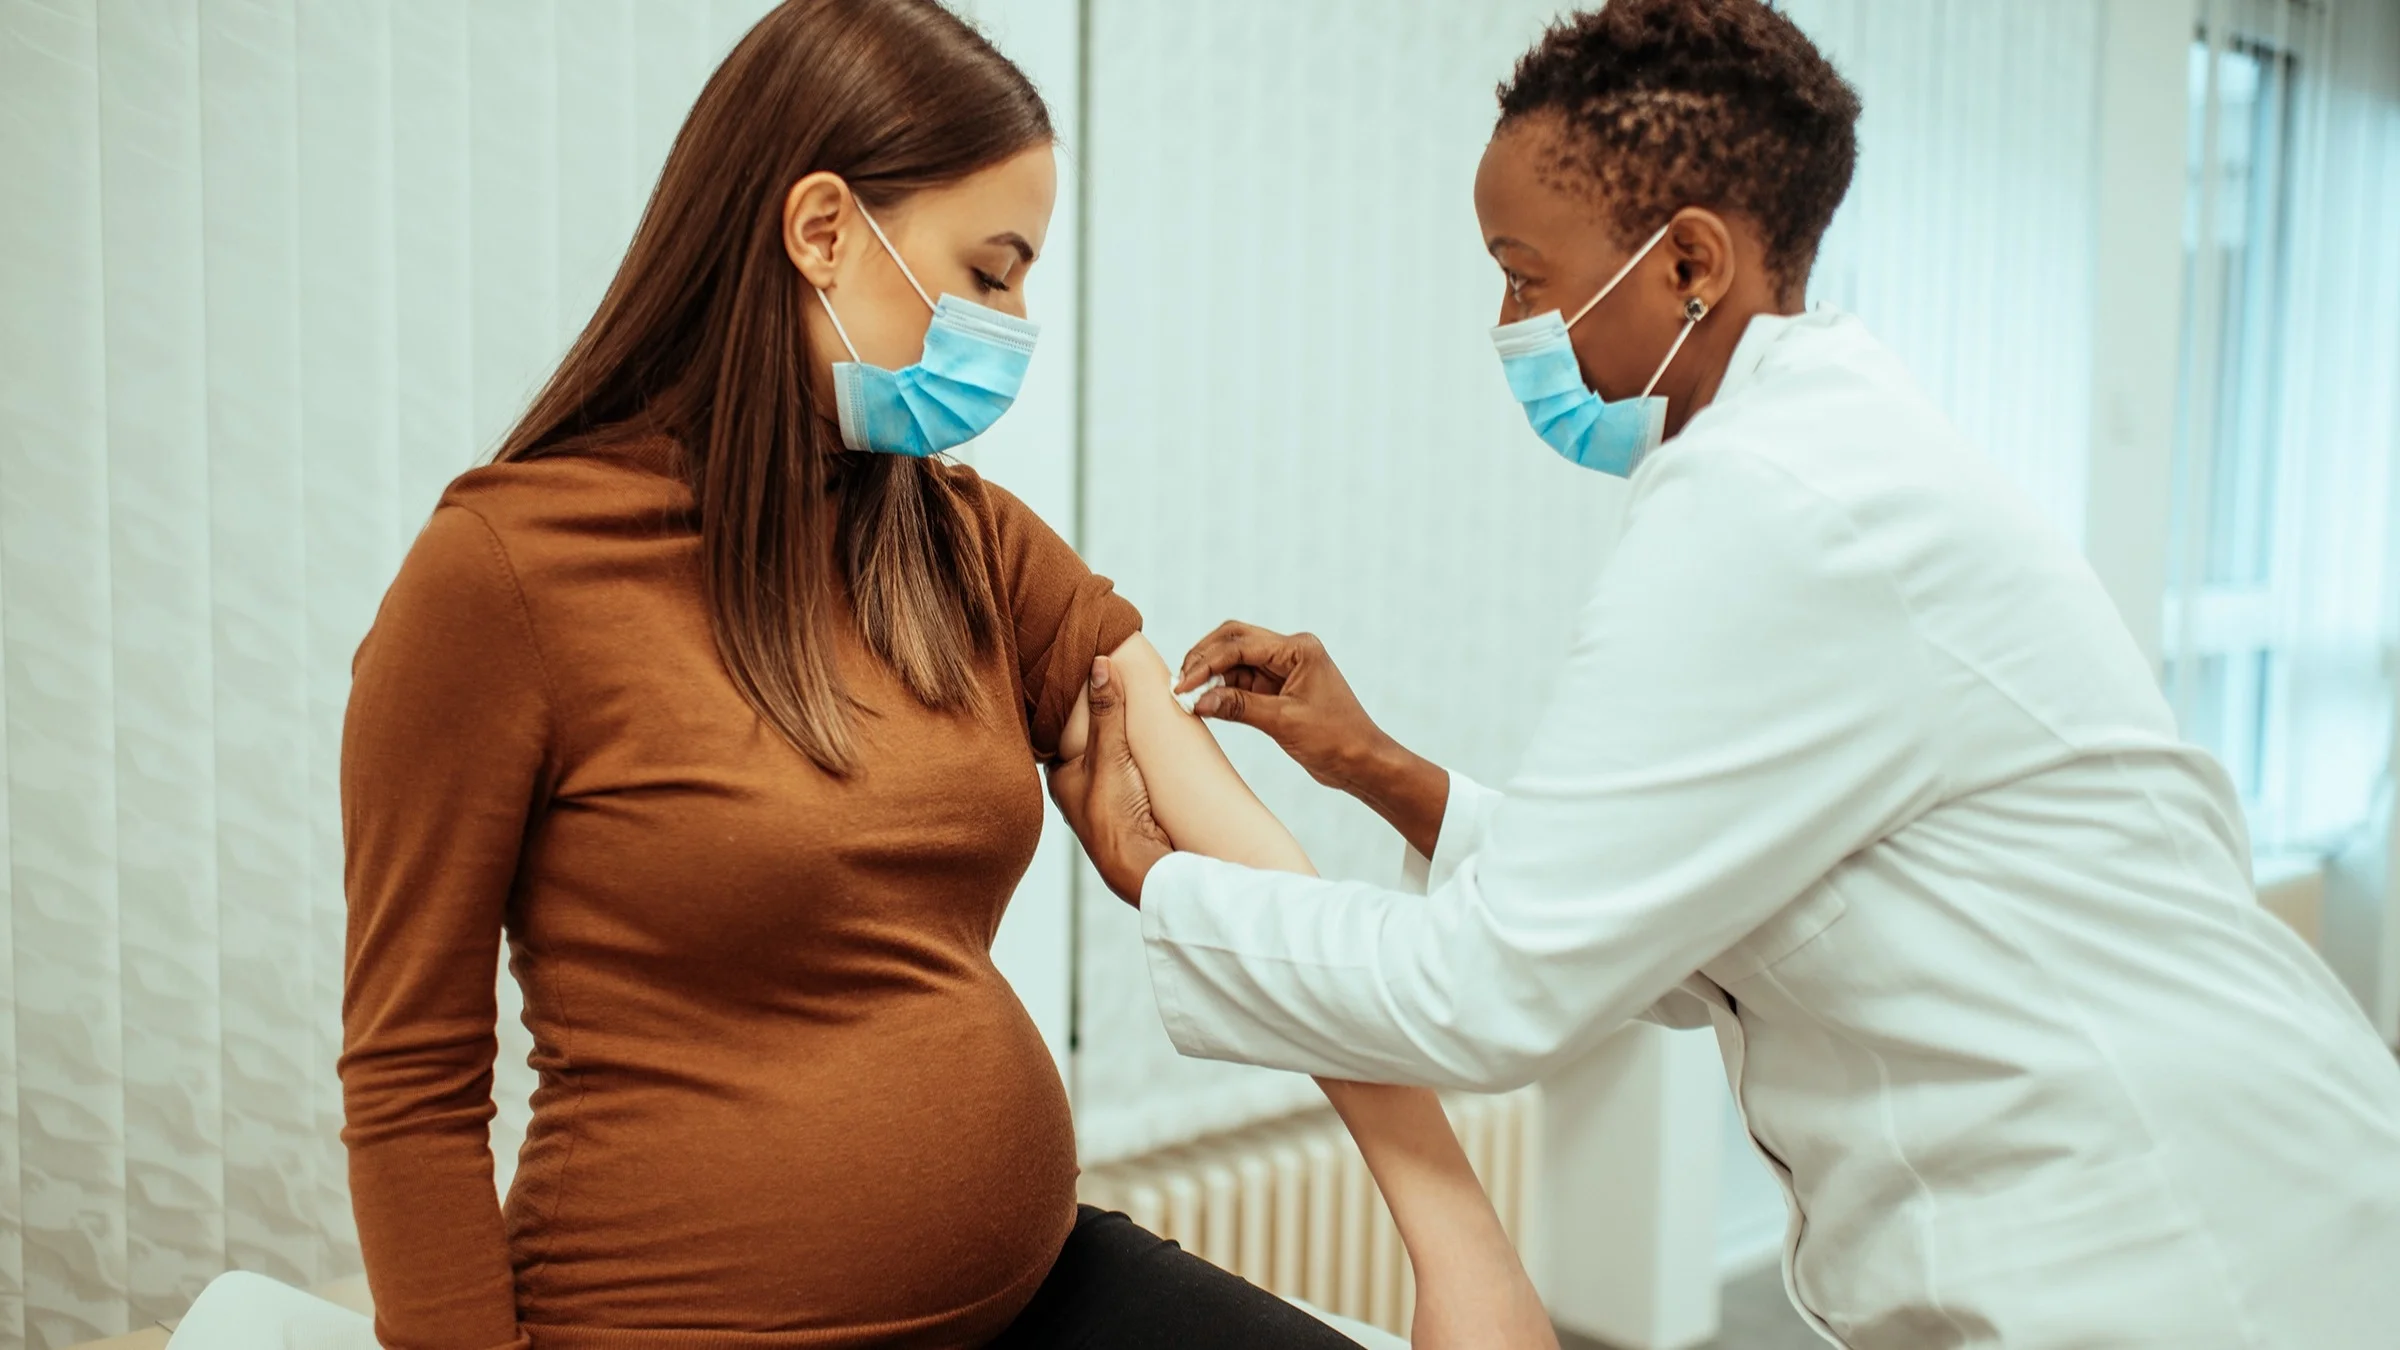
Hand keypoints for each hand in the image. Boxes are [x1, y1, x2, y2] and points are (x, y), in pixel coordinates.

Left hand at [1047, 656, 1174, 906]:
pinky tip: (1149, 746)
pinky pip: (1127, 774)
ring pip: (1107, 760)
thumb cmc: (1113, 815)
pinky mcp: (1126, 809)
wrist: (1140, 865)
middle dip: (1099, 721)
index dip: (1073, 705)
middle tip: (1115, 687)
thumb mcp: (1109, 753)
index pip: (1060, 730)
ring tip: (1136, 708)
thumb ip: (1106, 711)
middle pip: (1086, 744)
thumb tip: (1100, 664)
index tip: (1085, 677)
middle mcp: (1075, 789)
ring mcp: (1100, 800)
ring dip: (1120, 741)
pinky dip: (1135, 759)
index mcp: (1060, 776)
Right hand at [1178, 622, 1450, 860]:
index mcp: (1298, 649)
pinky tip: (1207, 704)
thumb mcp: (1283, 722)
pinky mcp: (1279, 688)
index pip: (1239, 644)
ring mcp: (1285, 669)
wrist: (1361, 762)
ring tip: (1189, 697)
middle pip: (1234, 640)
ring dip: (1212, 676)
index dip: (1206, 663)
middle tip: (1180, 684)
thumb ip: (1238, 706)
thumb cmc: (1335, 739)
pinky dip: (1224, 690)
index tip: (1182, 685)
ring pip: (1235, 661)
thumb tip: (1198, 700)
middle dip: (1204, 659)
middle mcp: (1291, 651)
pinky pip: (1243, 681)